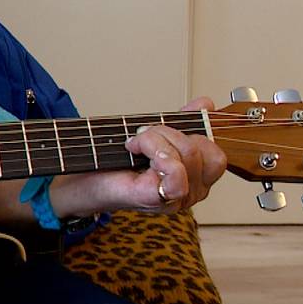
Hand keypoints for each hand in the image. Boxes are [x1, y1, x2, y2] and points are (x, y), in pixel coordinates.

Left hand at [50, 97, 226, 216]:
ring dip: (155, 139)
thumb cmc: (117, 159)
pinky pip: (176, 174)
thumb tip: (207, 104)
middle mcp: (191, 193)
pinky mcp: (157, 199)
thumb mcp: (156, 134)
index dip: (196, 132)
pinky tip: (135, 151)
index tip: (164, 126)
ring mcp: (176, 199)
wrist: (85, 178)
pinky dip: (156, 153)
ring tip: (133, 144)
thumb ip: (183, 121)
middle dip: (170, 132)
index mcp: (195, 179)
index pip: (217, 156)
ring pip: (188, 155)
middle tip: (143, 135)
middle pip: (203, 150)